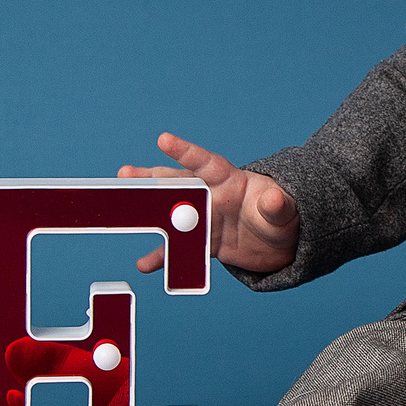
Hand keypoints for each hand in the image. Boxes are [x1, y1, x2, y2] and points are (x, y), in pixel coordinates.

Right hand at [118, 133, 299, 276]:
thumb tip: (274, 200)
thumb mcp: (285, 211)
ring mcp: (205, 219)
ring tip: (120, 208)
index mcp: (230, 180)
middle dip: (151, 178)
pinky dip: (163, 257)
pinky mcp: (204, 242)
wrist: (281, 243)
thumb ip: (277, 206)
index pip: (205, 163)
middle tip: (125, 173)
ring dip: (146, 212)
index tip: (163, 140)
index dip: (185, 151)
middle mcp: (211, 196)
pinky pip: (179, 249)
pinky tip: (144, 264)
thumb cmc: (283, 217)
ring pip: (170, 213)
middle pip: (177, 183)